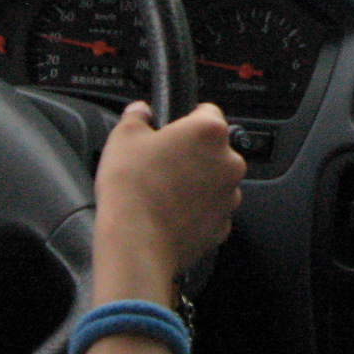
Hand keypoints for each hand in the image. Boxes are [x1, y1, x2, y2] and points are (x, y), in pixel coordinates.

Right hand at [92, 101, 245, 305]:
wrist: (136, 242)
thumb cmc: (132, 187)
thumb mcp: (124, 136)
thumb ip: (137, 115)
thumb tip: (141, 111)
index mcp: (209, 132)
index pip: (207, 111)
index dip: (185, 118)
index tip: (171, 129)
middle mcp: (229, 162)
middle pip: (213, 148)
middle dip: (191, 153)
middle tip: (161, 162)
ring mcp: (229, 196)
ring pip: (214, 180)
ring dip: (195, 182)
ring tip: (162, 190)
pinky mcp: (222, 226)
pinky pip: (210, 210)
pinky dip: (196, 210)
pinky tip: (170, 212)